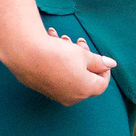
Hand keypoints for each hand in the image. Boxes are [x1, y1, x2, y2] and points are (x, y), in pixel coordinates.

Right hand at [0, 25, 117, 104]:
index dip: (104, 69)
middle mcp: (70, 96)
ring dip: (69, 56)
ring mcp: (55, 94)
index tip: (100, 57)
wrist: (24, 54)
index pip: (101, 84)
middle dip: (84, 58)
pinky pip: (55, 74)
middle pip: (84, 78)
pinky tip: (52, 44)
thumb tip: (111, 64)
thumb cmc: (58, 54)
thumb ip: (99, 61)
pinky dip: (57, 61)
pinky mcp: (42, 88)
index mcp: (84, 90)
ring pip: (69, 73)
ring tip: (62, 38)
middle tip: (79, 42)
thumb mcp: (83, 55)